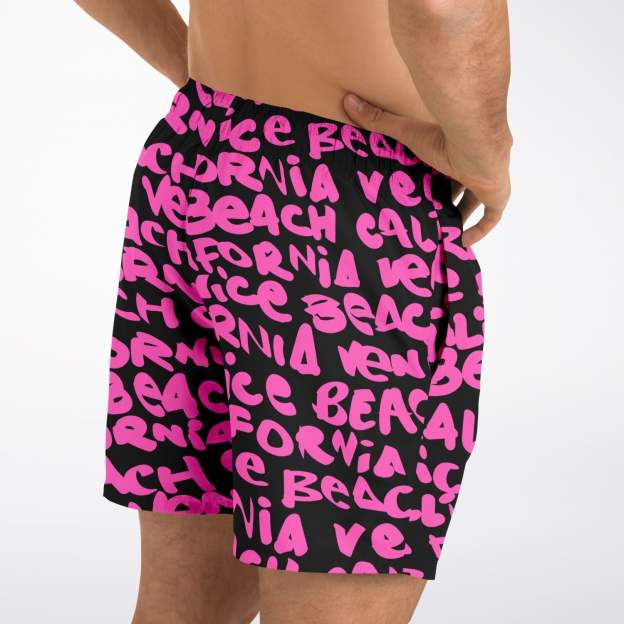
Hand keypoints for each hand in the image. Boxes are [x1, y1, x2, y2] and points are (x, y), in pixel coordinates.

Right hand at [343, 93, 511, 245]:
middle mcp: (477, 162)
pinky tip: (462, 242)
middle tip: (428, 213)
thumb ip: (380, 121)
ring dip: (460, 215)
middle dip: (447, 198)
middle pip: (462, 184)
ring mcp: (490, 179)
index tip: (422, 189)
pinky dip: (479, 231)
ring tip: (440, 230)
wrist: (475, 140)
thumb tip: (348, 100)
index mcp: (458, 146)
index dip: (437, 176)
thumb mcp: (407, 132)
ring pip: (476, 201)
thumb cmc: (444, 134)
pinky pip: (491, 218)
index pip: (448, 163)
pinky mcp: (497, 196)